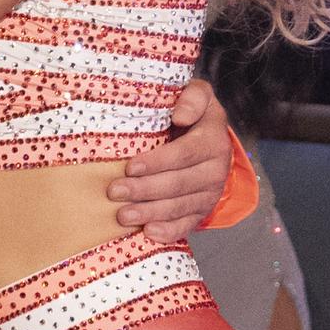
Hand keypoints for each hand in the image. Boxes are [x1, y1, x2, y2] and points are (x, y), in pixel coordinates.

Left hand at [109, 77, 230, 239]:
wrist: (207, 139)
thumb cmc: (191, 114)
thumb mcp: (198, 95)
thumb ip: (193, 97)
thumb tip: (180, 114)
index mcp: (213, 140)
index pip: (184, 154)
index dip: (157, 162)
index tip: (130, 167)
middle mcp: (215, 169)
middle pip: (178, 184)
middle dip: (144, 190)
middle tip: (114, 192)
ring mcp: (210, 193)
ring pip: (179, 207)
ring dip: (150, 213)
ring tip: (122, 216)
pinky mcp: (201, 211)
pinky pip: (187, 225)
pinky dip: (169, 232)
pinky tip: (149, 233)